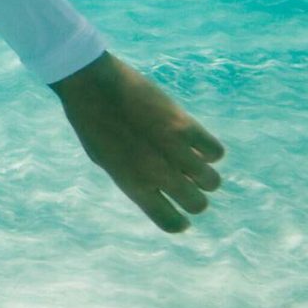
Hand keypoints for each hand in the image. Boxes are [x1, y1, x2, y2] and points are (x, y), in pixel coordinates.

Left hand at [51, 52, 225, 232]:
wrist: (91, 86)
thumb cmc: (92, 122)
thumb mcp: (106, 160)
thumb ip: (134, 179)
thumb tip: (163, 187)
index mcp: (134, 186)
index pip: (170, 222)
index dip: (179, 222)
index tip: (182, 216)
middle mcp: (157, 174)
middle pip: (197, 204)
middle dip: (195, 197)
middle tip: (187, 182)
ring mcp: (174, 150)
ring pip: (212, 181)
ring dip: (204, 173)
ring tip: (190, 159)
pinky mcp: (185, 126)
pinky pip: (215, 152)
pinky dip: (209, 150)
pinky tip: (194, 141)